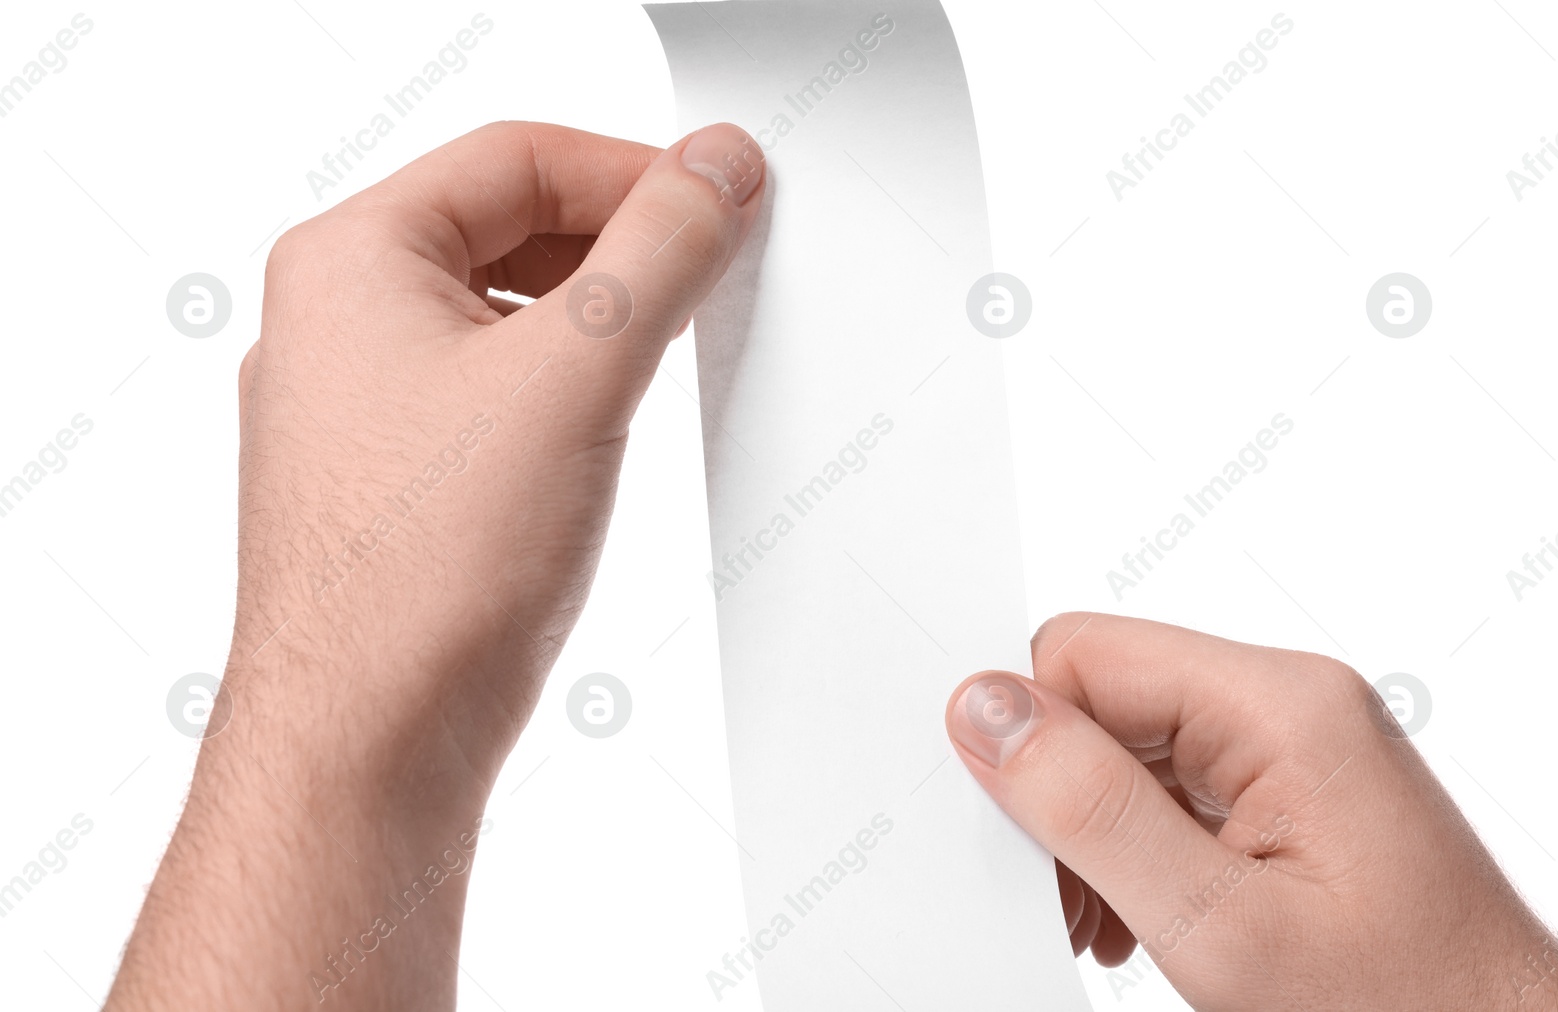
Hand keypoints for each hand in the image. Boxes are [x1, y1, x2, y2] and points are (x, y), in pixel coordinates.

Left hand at [108, 120, 764, 1008]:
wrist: (368, 742)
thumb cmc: (424, 574)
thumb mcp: (573, 377)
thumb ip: (657, 254)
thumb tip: (711, 171)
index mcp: (349, 261)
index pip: (516, 156)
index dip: (634, 167)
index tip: (719, 197)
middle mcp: (338, 322)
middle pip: (507, 225)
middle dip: (619, 242)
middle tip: (709, 266)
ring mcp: (361, 404)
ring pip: (504, 311)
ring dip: (597, 315)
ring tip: (670, 345)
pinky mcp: (398, 477)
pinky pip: (494, 387)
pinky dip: (565, 382)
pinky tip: (611, 418)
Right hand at [946, 612, 1557, 1010]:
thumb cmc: (1404, 1008)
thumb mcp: (1220, 925)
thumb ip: (1092, 808)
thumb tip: (984, 707)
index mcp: (1282, 705)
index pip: (1084, 652)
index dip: (1027, 735)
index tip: (1017, 833)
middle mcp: (1290, 702)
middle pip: (1104, 693)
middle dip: (1060, 793)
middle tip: (1069, 900)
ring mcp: (1293, 744)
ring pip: (1127, 742)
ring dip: (1094, 830)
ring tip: (1108, 922)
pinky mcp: (1290, 787)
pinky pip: (1169, 781)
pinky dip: (1132, 846)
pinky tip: (1137, 915)